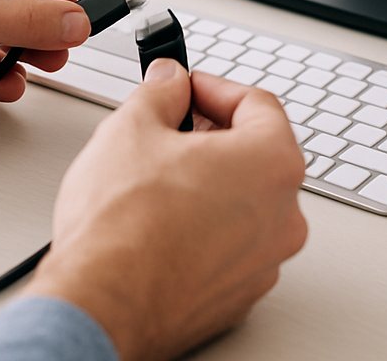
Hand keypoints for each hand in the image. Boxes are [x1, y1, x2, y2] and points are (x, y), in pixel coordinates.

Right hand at [26, 61, 307, 360]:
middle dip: (209, 136)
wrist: (102, 304)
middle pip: (256, 154)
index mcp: (272, 163)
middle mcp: (284, 215)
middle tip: (166, 130)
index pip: (257, 104)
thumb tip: (169, 82)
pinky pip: (229, 246)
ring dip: (207, 185)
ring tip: (155, 181)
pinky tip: (159, 225)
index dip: (212, 88)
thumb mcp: (131, 127)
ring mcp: (266, 261)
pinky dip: (203, 230)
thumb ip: (160, 92)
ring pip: (243, 204)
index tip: (185, 89)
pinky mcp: (240, 295)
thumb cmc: (121, 227)